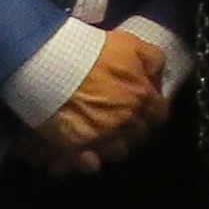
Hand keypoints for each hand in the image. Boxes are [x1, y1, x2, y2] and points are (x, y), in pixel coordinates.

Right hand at [26, 31, 168, 172]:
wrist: (49, 60)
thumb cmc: (92, 49)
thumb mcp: (131, 44)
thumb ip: (153, 61)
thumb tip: (158, 79)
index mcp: (141, 96)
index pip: (159, 115)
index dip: (151, 112)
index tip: (143, 108)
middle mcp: (126, 120)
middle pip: (138, 136)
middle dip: (131, 129)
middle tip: (119, 121)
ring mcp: (101, 136)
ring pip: (116, 152)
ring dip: (111, 146)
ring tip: (100, 137)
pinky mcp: (75, 147)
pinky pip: (89, 165)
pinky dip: (88, 161)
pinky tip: (83, 153)